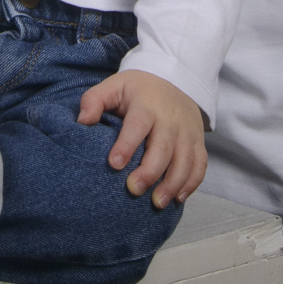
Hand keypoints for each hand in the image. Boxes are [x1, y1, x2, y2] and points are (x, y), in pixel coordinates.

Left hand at [76, 68, 206, 208]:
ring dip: (173, 183)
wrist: (173, 80)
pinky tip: (178, 197)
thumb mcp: (114, 86)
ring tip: (157, 202)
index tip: (114, 164)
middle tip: (133, 189)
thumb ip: (94, 100)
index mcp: (146, 104)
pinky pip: (200, 164)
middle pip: (163, 147)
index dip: (127, 145)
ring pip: (185, 159)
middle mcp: (170, 118)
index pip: (138, 125)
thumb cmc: (137, 90)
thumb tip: (82, 121)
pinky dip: (192, 182)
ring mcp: (187, 131)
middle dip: (150, 171)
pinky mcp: (198, 141)